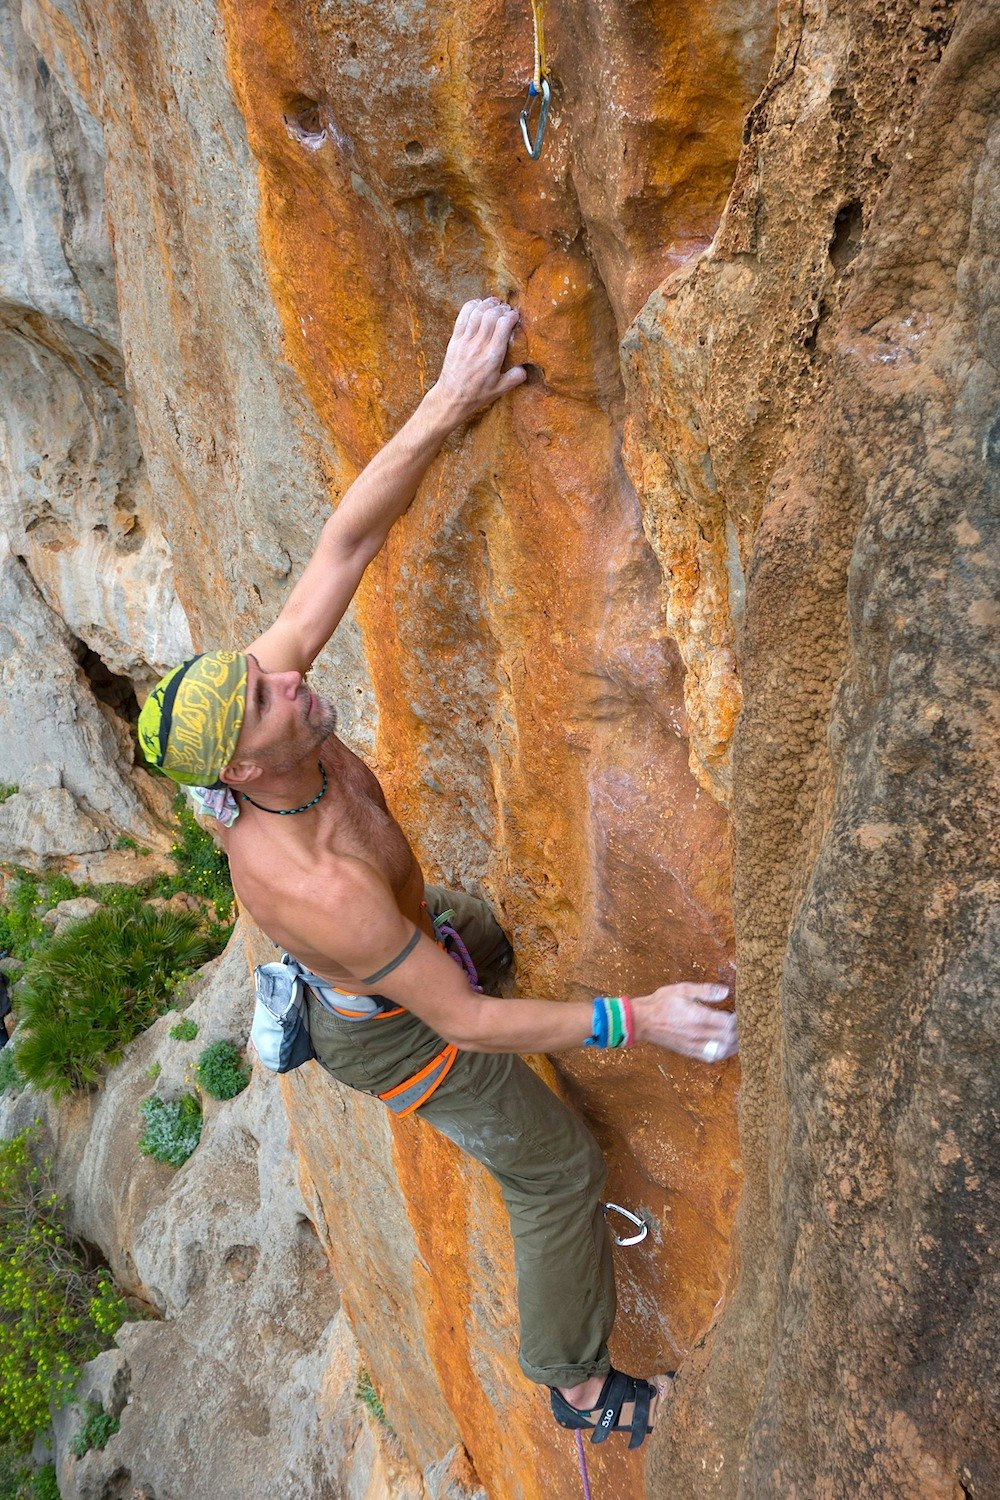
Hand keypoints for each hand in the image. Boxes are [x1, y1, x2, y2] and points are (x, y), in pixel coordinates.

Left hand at [428, 297, 526, 424]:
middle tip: (506, 309)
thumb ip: (516, 377)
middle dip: (501, 308)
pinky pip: (462, 317)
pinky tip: (478, 304)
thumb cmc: (477, 395)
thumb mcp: (501, 389)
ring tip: (495, 303)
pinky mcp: (454, 341)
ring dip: (488, 304)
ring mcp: (464, 342)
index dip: (511, 316)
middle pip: (491, 315)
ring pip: (477, 312)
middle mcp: (478, 346)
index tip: (515, 316)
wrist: (452, 398)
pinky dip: (471, 306)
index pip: (503, 325)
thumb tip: (526, 367)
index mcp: (492, 356)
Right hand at [633, 984, 737, 1062]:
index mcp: (698, 1017)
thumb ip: (705, 991)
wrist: (642, 1021)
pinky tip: (728, 1047)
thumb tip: (726, 991)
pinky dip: (724, 1053)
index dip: (740, 1019)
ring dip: (736, 1045)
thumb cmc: (661, 1003)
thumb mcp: (682, 989)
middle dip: (742, 1032)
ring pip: (723, 1050)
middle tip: (748, 1024)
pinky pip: (711, 1057)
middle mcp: (698, 1034)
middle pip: (729, 1038)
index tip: (745, 1012)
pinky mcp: (690, 1052)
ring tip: (742, 1036)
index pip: (728, 1022)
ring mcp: (694, 1045)